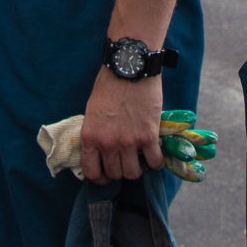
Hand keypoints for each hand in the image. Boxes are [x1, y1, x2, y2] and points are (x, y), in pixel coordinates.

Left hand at [81, 69, 164, 184]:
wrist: (129, 68)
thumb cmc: (109, 85)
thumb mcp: (93, 111)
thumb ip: (97, 133)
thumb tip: (102, 149)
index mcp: (90, 137)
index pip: (92, 172)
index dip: (100, 178)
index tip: (107, 176)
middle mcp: (107, 144)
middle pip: (116, 174)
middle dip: (121, 171)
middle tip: (126, 162)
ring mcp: (128, 142)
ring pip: (133, 173)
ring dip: (138, 169)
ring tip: (140, 159)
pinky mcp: (149, 137)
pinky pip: (154, 163)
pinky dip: (156, 163)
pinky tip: (154, 156)